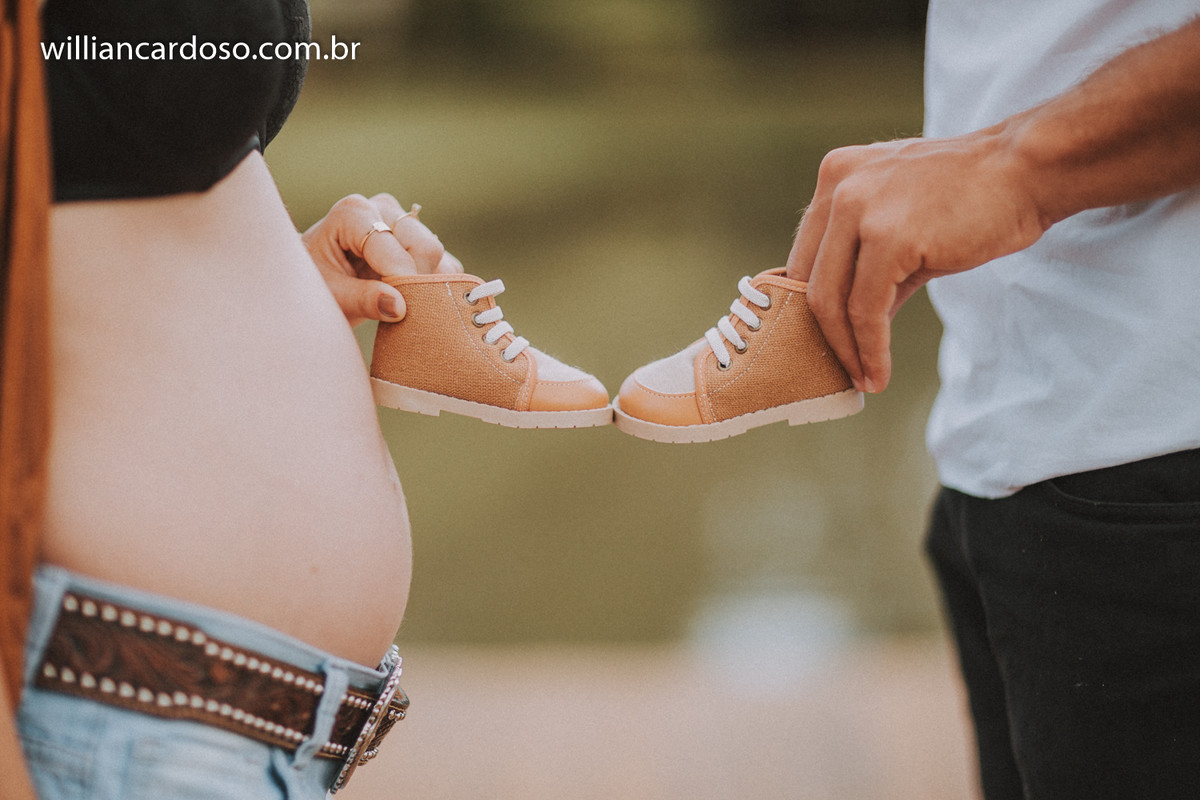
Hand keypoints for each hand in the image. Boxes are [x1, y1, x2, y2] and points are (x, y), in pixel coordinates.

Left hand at [302, 193, 463, 326]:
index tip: (398, 311)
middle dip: (417, 284)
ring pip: (441, 258)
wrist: (316, 280)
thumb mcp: (331, 296)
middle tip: (398, 310)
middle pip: (426, 247)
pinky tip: (413, 299)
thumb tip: (400, 306)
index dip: (402, 283)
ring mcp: (405, 221)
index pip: (395, 249)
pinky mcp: (422, 239)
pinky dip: (437, 287)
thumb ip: (363, 299)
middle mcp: (383, 207)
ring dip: (428, 287)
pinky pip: (447, 266)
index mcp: (354, 212)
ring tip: (401, 305)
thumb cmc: (315, 285)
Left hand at [786, 130, 1047, 392]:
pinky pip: (866, 310)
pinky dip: (870, 349)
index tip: (823, 343)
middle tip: (841, 369)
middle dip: (822, 334)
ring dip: (845, 350)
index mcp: (836, 175)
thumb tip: (847, 325)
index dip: (808, 306)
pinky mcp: (887, 237)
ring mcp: (859, 208)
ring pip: (831, 299)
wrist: (1027, 171)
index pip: (805, 254)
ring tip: (862, 378)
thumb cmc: (973, 198)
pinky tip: (878, 374)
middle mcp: (838, 186)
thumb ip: (866, 265)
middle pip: (809, 279)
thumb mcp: (902, 223)